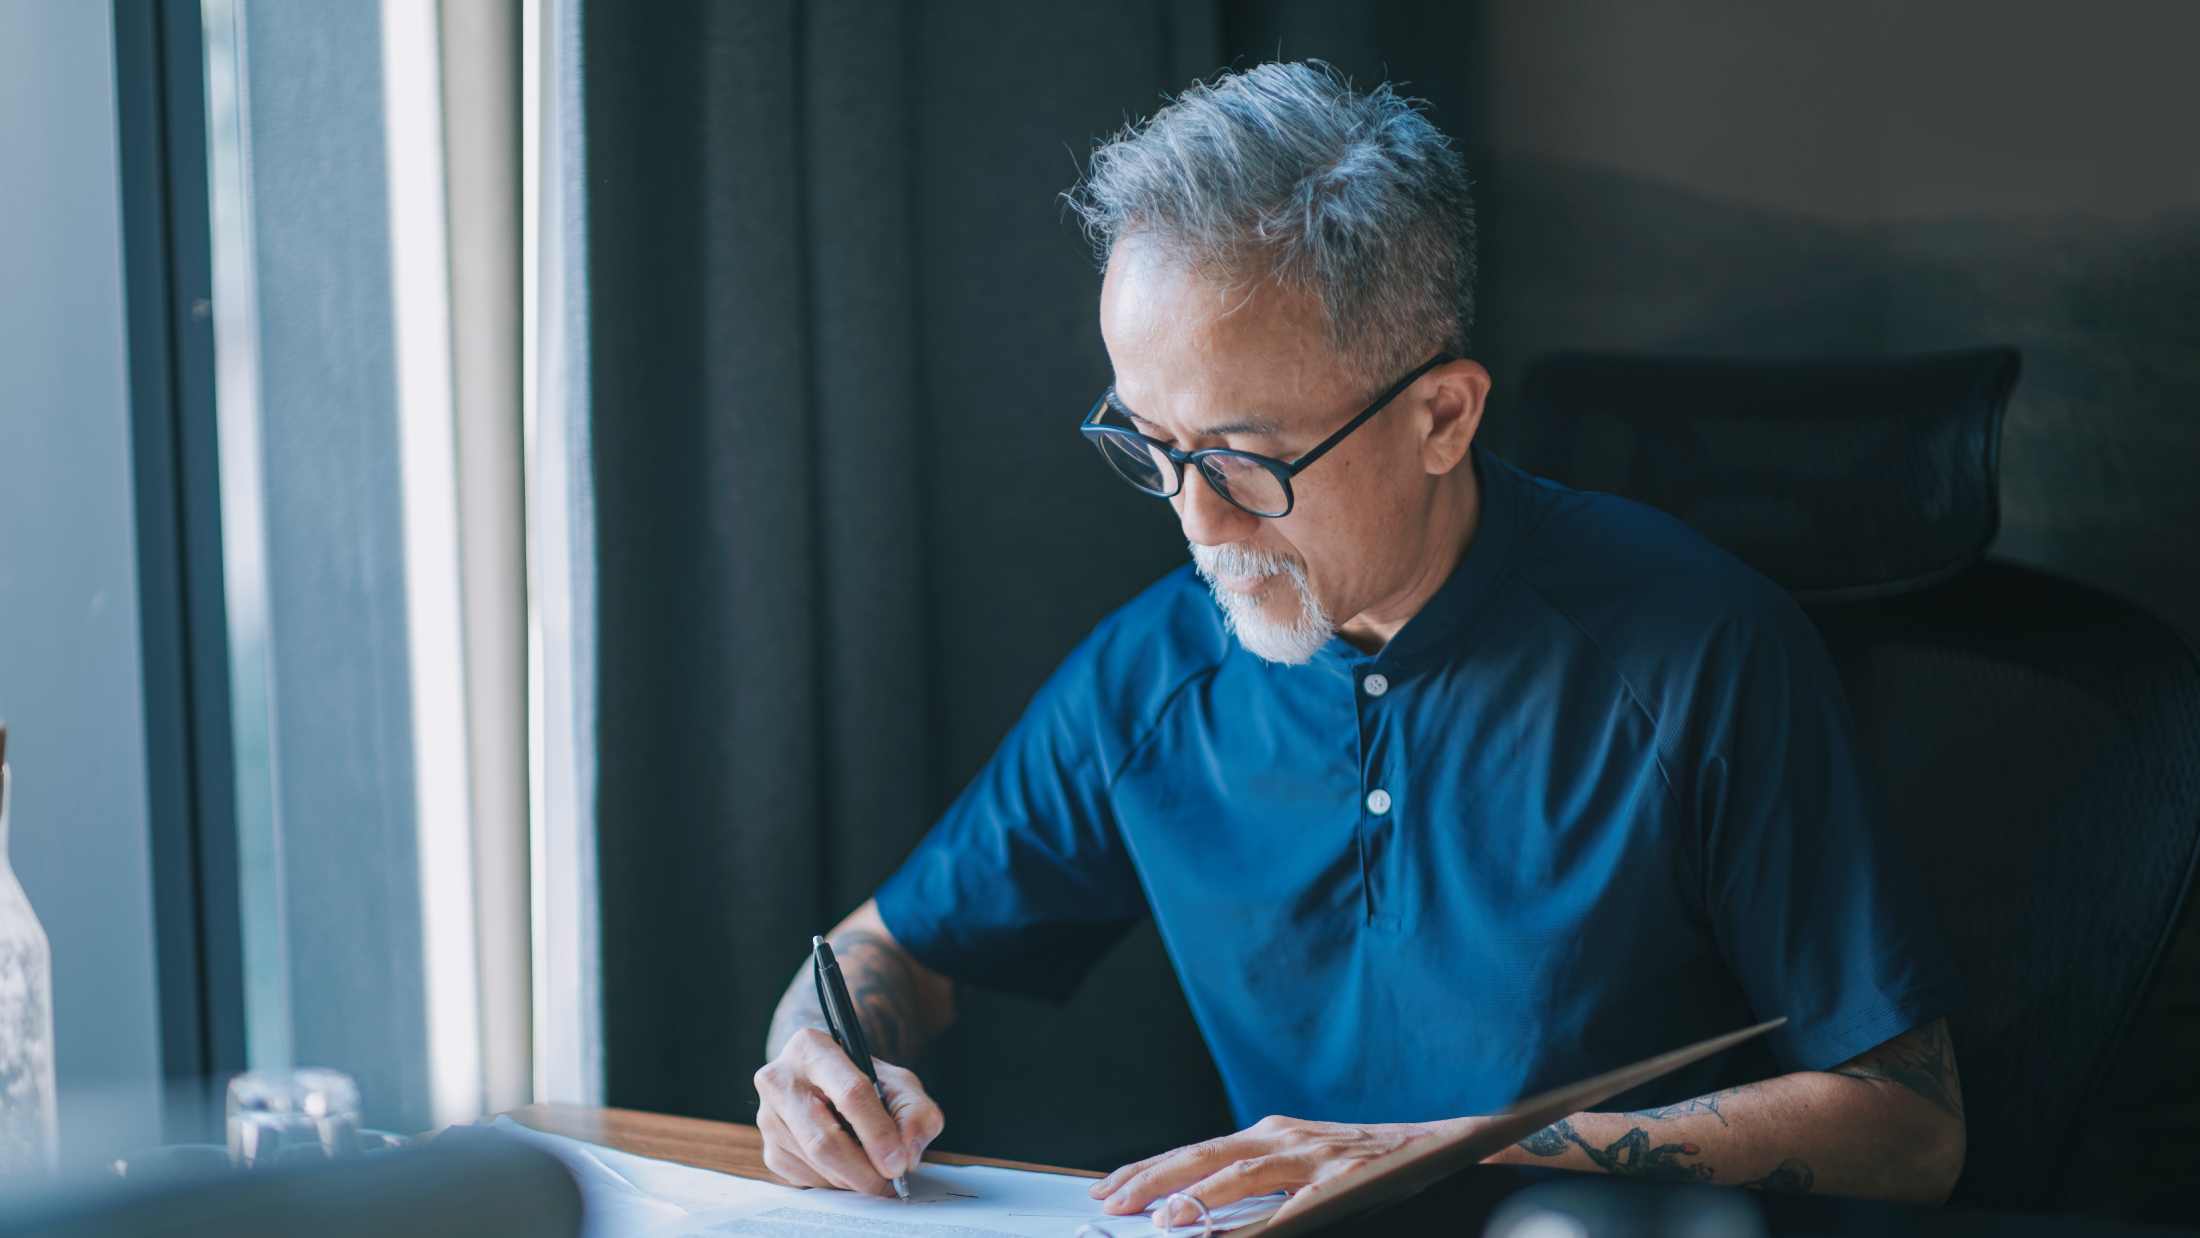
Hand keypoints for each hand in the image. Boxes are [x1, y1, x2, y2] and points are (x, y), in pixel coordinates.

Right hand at [753, 1027, 945, 1195]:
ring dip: (853, 1179)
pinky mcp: (769, 1149)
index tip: (898, 1163)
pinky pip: (806, 1179)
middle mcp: (780, 1079)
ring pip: (816, 1164)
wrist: (831, 1085)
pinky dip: (836, 1183)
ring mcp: (768, 1117)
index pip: (850, 1094)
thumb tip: (906, 1153)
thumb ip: (916, 1113)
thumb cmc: (866, 1082)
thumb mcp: (900, 1084)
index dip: (878, 1134)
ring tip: (875, 1172)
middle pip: (823, 1139)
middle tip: (890, 1183)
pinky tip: (850, 1168)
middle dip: (863, 1170)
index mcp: (813, 1048)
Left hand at [1088, 1114, 1464, 1223]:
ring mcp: (1312, 1156)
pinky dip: (1255, 1223)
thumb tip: (1205, 1213)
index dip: (1151, 1167)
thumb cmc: (1370, 1161)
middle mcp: (1284, 1136)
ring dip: (1192, 1195)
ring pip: (1237, 1172)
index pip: (1197, 1150)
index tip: (1112, 1185)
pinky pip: (1291, 1207)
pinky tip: (1225, 1235)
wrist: (1441, 1144)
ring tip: (1156, 1216)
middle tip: (1110, 1198)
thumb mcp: (1306, 1164)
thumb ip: (1261, 1183)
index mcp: (1271, 1132)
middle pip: (1203, 1155)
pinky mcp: (1342, 1181)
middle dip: (1152, 1177)